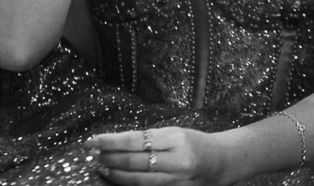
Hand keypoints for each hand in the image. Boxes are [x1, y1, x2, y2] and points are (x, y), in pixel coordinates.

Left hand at [88, 126, 224, 185]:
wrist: (221, 162)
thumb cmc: (194, 142)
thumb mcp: (174, 133)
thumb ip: (149, 139)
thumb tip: (116, 143)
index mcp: (176, 138)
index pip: (136, 140)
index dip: (111, 141)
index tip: (92, 140)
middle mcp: (177, 160)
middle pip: (135, 161)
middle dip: (110, 158)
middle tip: (93, 154)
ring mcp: (177, 180)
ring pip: (138, 180)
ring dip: (115, 173)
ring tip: (101, 166)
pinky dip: (129, 184)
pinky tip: (117, 179)